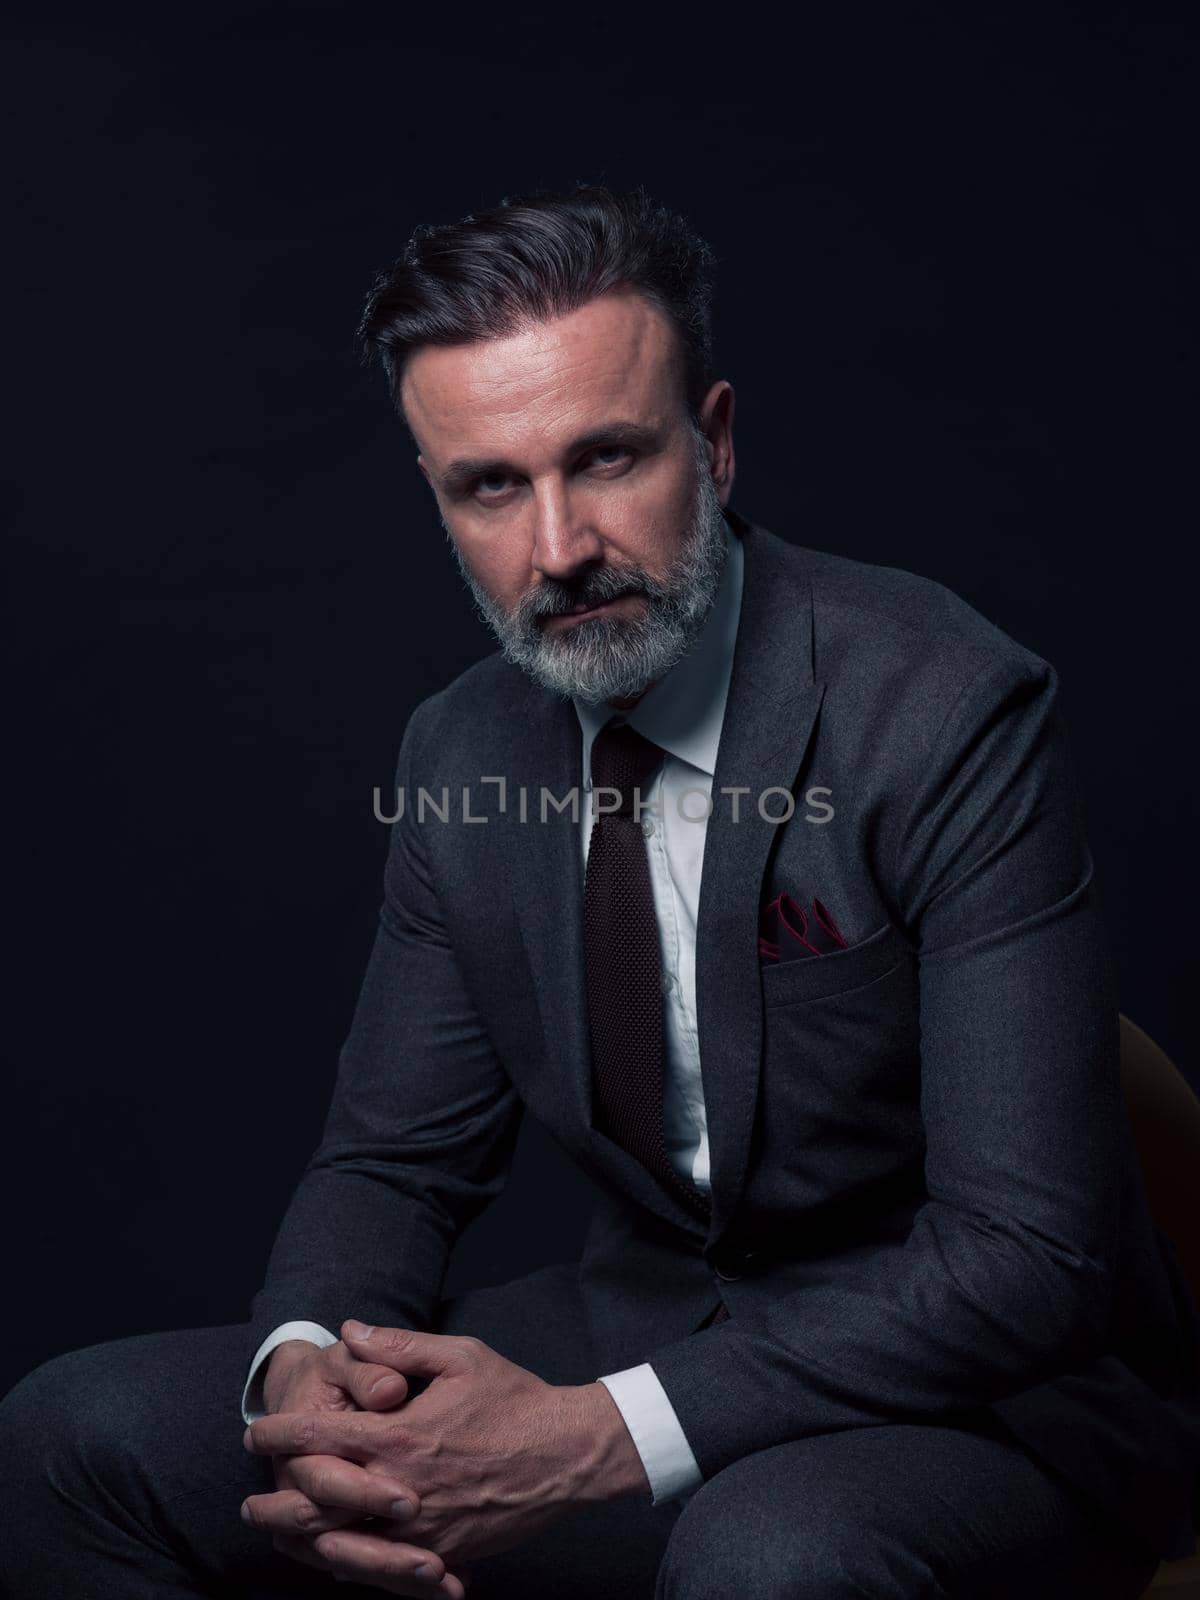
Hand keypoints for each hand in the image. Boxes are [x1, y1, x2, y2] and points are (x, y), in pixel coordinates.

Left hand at [242, 1321, 649, 1585]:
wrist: (568, 1456)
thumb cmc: (515, 1400)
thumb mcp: (461, 1356)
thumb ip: (400, 1345)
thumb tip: (350, 1330)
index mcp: (402, 1438)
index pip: (321, 1439)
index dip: (281, 1434)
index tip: (257, 1430)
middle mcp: (402, 1491)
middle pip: (318, 1505)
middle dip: (277, 1502)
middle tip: (249, 1502)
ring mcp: (421, 1532)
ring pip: (344, 1547)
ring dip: (303, 1540)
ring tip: (280, 1534)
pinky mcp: (442, 1554)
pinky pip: (383, 1570)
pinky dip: (349, 1565)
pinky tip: (334, 1556)